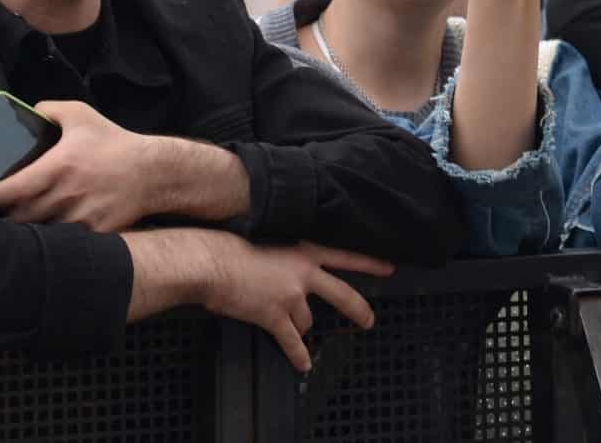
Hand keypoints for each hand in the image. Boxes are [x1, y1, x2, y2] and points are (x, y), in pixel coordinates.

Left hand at [0, 99, 157, 232]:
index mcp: (58, 167)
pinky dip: (55, 237)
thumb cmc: (114, 143)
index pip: (10, 191)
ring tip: (25, 219)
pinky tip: (53, 227)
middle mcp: (65, 195)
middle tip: (4, 208)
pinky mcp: (93, 233)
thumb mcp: (81, 115)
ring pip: (39, 231)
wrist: (152, 172)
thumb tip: (29, 113)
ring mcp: (79, 217)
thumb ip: (50, 110)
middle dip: (7, 215)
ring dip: (29, 227)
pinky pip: (64, 241)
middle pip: (19, 217)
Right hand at [196, 232, 390, 372]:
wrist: (212, 262)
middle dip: (358, 310)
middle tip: (368, 320)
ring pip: (307, 321)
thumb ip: (285, 253)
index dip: (369, 263)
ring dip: (300, 326)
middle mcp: (303, 273)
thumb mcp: (269, 237)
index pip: (345, 256)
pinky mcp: (274, 316)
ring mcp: (291, 296)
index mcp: (303, 250)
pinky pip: (292, 342)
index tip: (388, 268)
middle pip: (342, 295)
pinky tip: (303, 363)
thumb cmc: (232, 246)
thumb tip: (289, 268)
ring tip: (289, 325)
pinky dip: (298, 355)